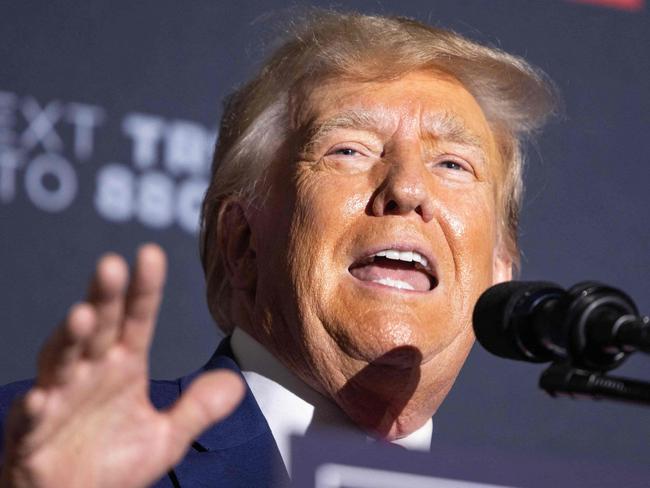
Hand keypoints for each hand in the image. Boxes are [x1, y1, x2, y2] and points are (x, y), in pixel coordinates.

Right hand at [0, 244, 243, 487]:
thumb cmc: (113, 465)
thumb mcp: (166, 437)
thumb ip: (197, 407)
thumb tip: (236, 382)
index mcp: (122, 367)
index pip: (136, 320)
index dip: (144, 290)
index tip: (151, 255)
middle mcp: (90, 374)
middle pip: (98, 329)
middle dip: (104, 298)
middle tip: (112, 265)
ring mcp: (59, 400)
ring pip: (61, 361)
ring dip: (68, 340)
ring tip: (81, 317)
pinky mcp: (32, 434)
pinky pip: (31, 418)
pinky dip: (35, 407)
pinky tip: (41, 397)